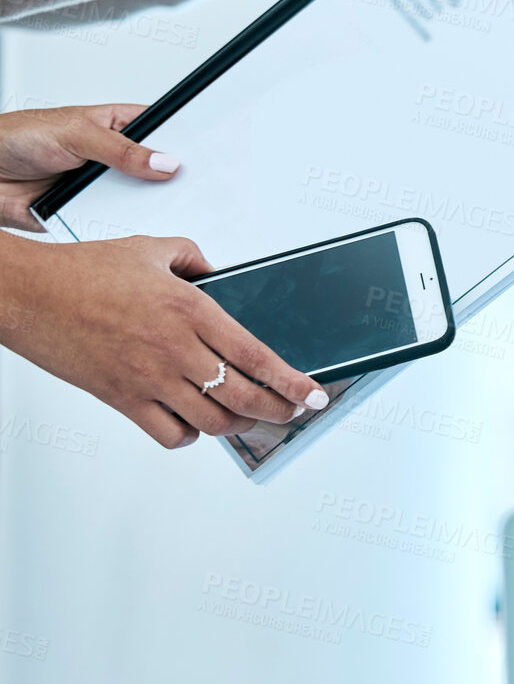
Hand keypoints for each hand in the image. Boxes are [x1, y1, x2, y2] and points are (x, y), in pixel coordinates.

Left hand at [0, 104, 173, 229]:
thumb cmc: (14, 138)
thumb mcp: (74, 133)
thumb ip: (120, 149)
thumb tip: (163, 162)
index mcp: (116, 126)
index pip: (163, 132)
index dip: (185, 143)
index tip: (203, 157)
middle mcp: (114, 157)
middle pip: (158, 171)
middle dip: (171, 181)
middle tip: (184, 187)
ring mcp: (103, 186)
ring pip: (140, 200)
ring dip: (144, 206)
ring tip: (155, 206)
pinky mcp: (91, 213)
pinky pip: (116, 223)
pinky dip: (120, 225)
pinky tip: (124, 222)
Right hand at [0, 235, 327, 448]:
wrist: (24, 293)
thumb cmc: (80, 271)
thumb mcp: (151, 248)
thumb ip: (193, 257)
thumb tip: (216, 271)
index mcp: (191, 309)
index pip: (258, 357)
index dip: (294, 382)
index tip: (314, 395)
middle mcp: (175, 349)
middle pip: (246, 398)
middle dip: (280, 411)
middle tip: (293, 412)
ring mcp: (148, 378)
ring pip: (213, 422)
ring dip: (239, 424)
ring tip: (249, 416)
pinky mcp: (121, 399)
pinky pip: (170, 435)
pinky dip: (191, 435)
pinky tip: (194, 422)